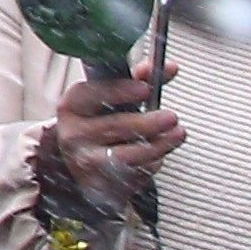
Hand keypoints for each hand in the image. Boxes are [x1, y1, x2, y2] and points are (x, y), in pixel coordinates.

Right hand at [37, 66, 182, 222]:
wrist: (88, 168)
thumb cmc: (105, 125)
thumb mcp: (115, 101)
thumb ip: (141, 81)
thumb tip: (169, 66)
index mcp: (73, 105)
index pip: (91, 94)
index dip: (118, 90)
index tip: (145, 87)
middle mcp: (73, 133)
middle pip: (114, 126)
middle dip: (147, 122)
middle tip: (172, 117)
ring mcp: (85, 161)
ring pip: (127, 153)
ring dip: (158, 144)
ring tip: (178, 135)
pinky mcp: (100, 183)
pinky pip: (132, 173)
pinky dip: (151, 164)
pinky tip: (159, 156)